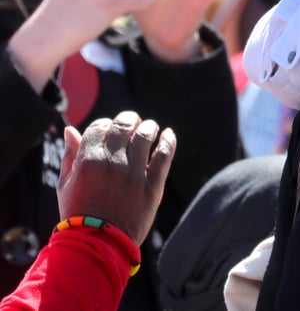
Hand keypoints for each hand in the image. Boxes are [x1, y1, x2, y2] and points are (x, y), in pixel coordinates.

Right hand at [57, 111, 175, 244]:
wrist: (98, 244)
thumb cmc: (78, 214)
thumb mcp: (65, 185)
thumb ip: (70, 156)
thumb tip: (71, 130)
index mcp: (88, 161)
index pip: (101, 126)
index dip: (106, 124)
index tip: (110, 128)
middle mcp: (112, 163)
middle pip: (125, 126)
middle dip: (129, 120)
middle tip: (133, 122)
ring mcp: (134, 174)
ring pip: (146, 136)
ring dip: (149, 127)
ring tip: (149, 127)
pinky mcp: (153, 186)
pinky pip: (165, 155)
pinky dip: (168, 141)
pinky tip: (168, 135)